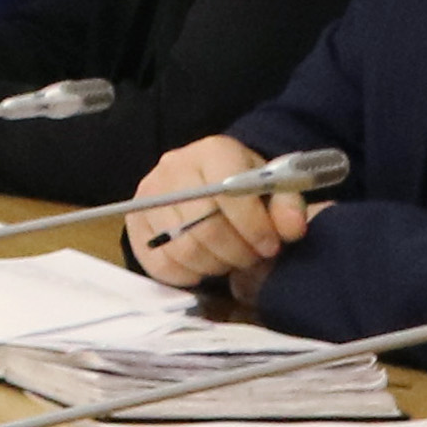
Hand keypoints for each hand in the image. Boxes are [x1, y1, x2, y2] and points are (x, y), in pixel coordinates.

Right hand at [130, 132, 314, 288]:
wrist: (211, 182)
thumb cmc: (246, 188)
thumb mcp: (274, 188)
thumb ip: (288, 206)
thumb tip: (291, 228)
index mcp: (213, 152)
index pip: (228, 193)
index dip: (253, 226)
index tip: (270, 246)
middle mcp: (173, 167)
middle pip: (204, 226)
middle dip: (236, 252)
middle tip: (251, 257)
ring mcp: (148, 195)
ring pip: (182, 248)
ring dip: (214, 265)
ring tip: (229, 260)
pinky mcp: (134, 222)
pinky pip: (158, 263)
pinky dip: (186, 275)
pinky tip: (204, 268)